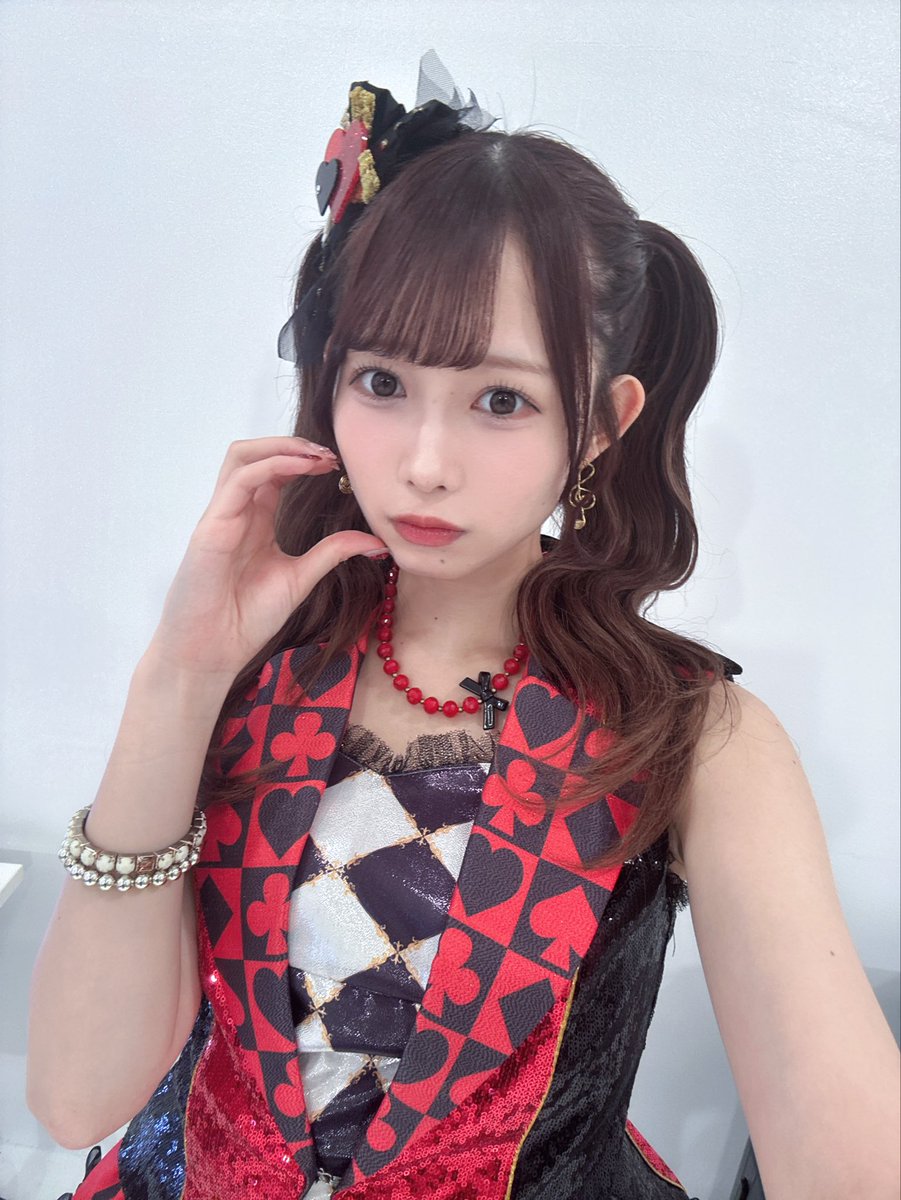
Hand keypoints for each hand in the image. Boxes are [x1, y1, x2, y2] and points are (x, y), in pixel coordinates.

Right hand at [146, 437, 385, 679]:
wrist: (213, 652)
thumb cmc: (247, 618)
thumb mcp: (302, 578)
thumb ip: (333, 553)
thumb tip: (376, 542)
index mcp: (255, 520)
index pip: (275, 471)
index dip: (305, 460)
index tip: (339, 466)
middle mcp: (236, 512)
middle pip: (256, 454)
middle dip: (294, 445)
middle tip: (331, 456)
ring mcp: (221, 517)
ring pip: (241, 456)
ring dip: (281, 447)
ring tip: (317, 456)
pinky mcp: (211, 529)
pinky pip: (238, 482)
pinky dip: (270, 466)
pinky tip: (300, 468)